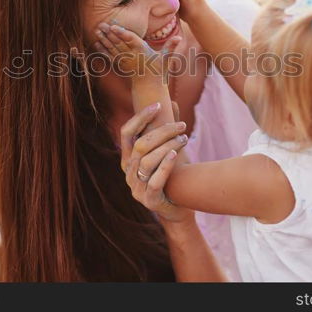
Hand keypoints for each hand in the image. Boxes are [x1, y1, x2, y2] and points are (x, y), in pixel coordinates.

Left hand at [94, 21, 180, 77]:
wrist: (149, 86)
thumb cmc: (159, 70)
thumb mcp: (167, 58)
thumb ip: (171, 46)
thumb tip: (180, 37)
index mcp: (142, 51)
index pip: (131, 40)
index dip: (122, 33)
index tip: (114, 27)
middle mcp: (132, 56)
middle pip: (119, 42)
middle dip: (109, 34)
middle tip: (101, 24)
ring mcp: (125, 61)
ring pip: (113, 48)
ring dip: (104, 39)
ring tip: (97, 30)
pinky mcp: (120, 65)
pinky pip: (110, 56)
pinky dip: (103, 50)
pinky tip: (96, 43)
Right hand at [120, 101, 193, 222]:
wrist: (178, 209)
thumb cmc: (172, 176)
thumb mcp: (166, 152)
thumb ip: (166, 130)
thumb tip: (173, 102)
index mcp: (128, 158)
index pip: (126, 132)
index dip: (139, 118)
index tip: (157, 106)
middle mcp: (128, 172)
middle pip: (141, 145)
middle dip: (162, 131)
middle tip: (182, 125)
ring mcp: (136, 188)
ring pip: (146, 161)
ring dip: (166, 146)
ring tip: (184, 139)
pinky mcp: (148, 201)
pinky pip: (154, 181)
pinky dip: (164, 166)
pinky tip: (174, 154)